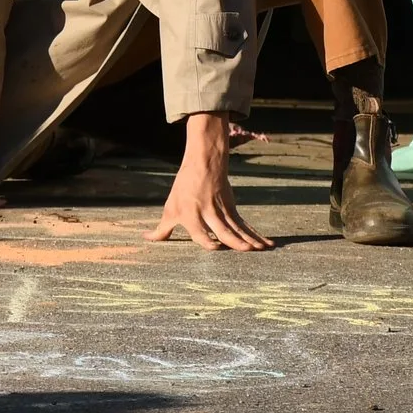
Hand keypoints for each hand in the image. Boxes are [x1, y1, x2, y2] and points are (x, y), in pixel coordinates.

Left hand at [148, 113, 270, 250]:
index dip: (207, 240)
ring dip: (251, 239)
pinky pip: (244, 225)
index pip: (199, 230)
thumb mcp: (170, 208)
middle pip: (223, 229)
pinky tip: (265, 243)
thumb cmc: (184, 189)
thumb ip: (162, 229)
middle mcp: (208, 213)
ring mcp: (222, 210)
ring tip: (262, 249)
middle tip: (247, 249)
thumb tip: (147, 239)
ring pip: (238, 228)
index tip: (216, 247)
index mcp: (191, 214)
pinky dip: (255, 234)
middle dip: (235, 240)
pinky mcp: (233, 208)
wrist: (204, 164)